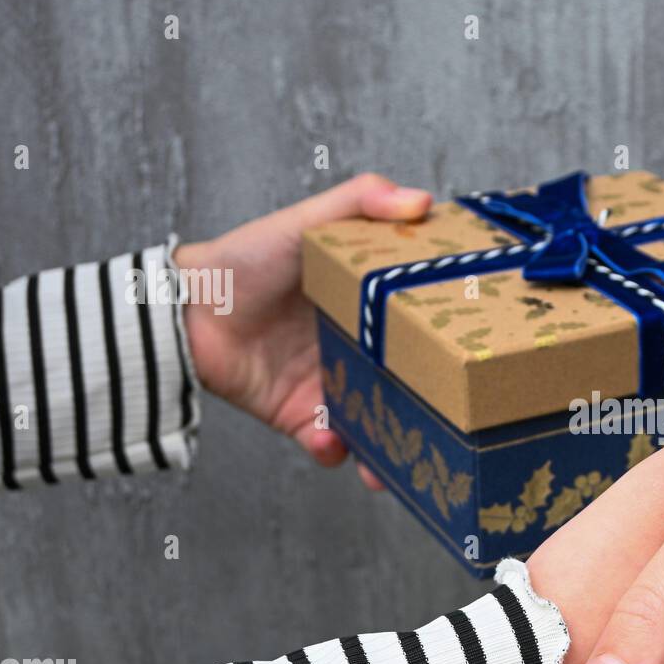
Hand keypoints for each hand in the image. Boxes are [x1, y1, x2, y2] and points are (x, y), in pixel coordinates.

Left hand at [175, 174, 431, 488]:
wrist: (184, 310)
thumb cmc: (244, 259)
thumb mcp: (307, 221)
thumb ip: (361, 202)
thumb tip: (422, 199)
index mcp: (369, 309)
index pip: (424, 331)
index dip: (452, 345)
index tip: (479, 355)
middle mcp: (357, 352)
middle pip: (410, 387)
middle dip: (433, 414)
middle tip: (456, 425)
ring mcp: (331, 386)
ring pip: (378, 427)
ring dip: (391, 451)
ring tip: (397, 464)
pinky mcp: (300, 416)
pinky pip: (329, 443)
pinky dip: (333, 448)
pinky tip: (332, 440)